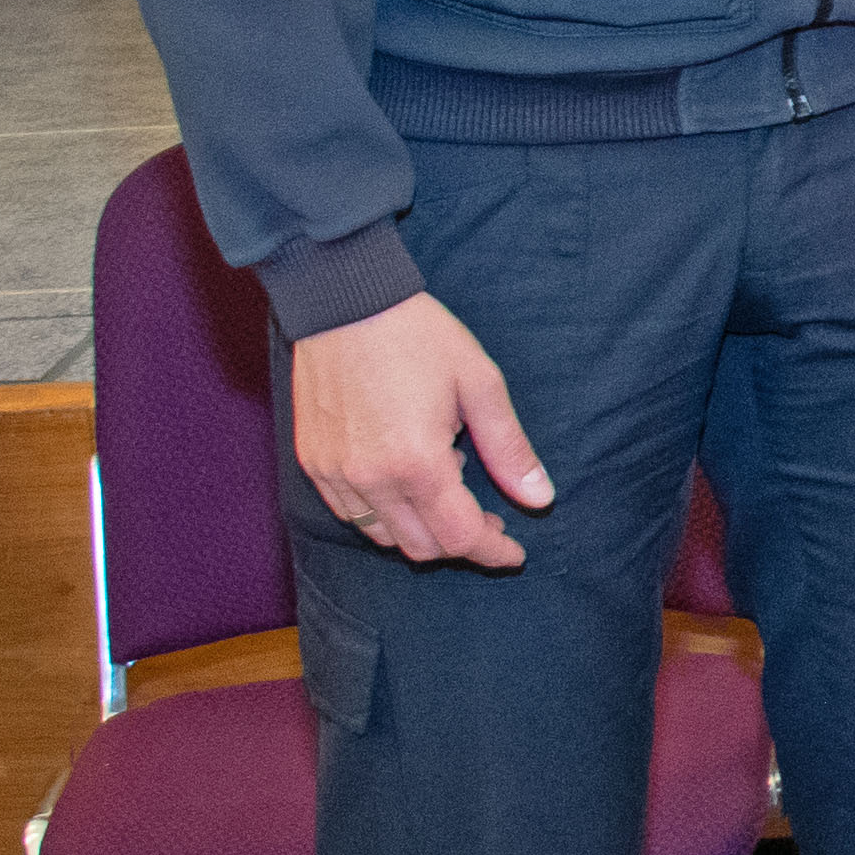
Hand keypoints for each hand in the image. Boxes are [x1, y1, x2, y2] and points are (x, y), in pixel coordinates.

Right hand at [288, 292, 555, 566]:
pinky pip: (350, 513)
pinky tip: (406, 475)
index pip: (460, 537)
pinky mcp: (313, 462)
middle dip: (461, 543)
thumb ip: (509, 449)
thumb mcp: (480, 385)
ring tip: (446, 482)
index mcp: (417, 462)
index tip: (516, 553)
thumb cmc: (418, 336)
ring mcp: (335, 473)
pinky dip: (384, 513)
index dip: (494, 552)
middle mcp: (370, 478)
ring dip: (421, 529)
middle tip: (489, 518)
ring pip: (383, 537)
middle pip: (422, 547)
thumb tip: (541, 499)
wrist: (343, 301)